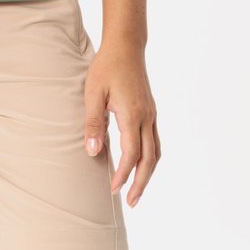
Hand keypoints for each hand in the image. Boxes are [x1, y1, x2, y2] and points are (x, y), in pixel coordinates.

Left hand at [83, 40, 160, 207]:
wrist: (126, 46)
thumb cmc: (106, 67)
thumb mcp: (93, 93)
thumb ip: (93, 123)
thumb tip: (93, 153)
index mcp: (132, 115)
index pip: (131, 154)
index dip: (123, 174)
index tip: (112, 188)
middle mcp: (146, 117)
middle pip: (149, 159)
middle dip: (141, 183)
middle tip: (131, 202)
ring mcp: (151, 114)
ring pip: (156, 152)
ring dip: (148, 173)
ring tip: (137, 189)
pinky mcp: (150, 111)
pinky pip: (155, 141)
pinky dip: (150, 158)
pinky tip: (140, 163)